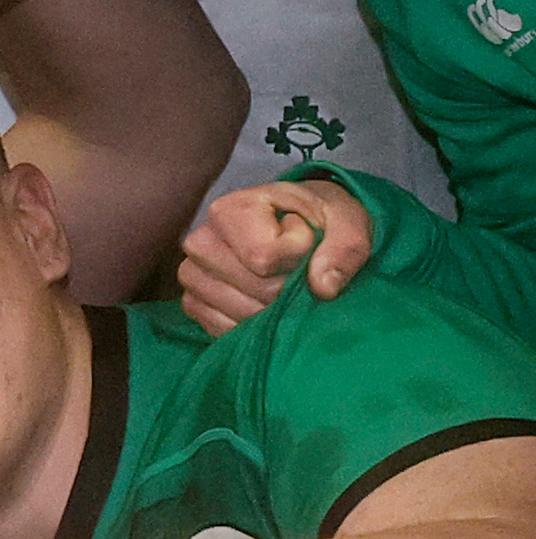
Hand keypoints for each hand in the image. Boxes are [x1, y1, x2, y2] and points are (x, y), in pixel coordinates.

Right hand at [177, 173, 372, 333]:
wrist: (299, 227)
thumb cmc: (319, 221)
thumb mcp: (348, 221)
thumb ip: (346, 248)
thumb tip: (323, 288)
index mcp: (231, 210)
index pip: (263, 255)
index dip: (299, 258)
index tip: (308, 240)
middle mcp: (200, 241)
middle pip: (255, 288)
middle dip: (289, 287)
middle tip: (298, 267)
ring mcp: (192, 275)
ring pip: (240, 312)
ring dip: (273, 308)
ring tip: (282, 281)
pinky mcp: (192, 303)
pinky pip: (223, 328)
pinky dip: (252, 324)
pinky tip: (266, 303)